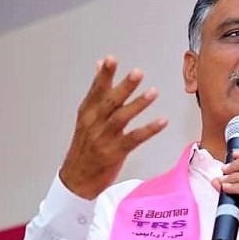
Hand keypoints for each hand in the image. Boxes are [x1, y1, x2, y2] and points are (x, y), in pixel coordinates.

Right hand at [59, 56, 166, 198]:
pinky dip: (148, 130)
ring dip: (138, 105)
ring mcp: (104, 139)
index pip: (95, 90)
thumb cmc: (84, 146)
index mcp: (86, 113)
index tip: (110, 60)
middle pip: (109, 102)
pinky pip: (134, 139)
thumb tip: (100, 65)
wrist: (77, 179)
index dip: (103, 75)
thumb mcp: (86, 118)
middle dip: (124, 87)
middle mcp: (94, 124)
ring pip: (121, 118)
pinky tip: (161, 121)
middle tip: (137, 73)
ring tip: (153, 92)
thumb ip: (96, 91)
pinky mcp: (115, 153)